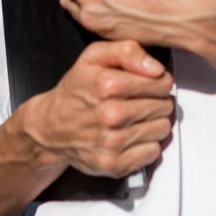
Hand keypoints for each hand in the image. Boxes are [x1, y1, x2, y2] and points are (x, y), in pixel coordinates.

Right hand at [18, 39, 174, 178]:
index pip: (161, 83)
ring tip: (137, 118)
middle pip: (164, 106)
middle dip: (158, 101)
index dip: (160, 82)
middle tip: (141, 101)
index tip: (151, 84)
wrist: (51, 127)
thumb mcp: (95, 56)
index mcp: (108, 85)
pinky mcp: (114, 164)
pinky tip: (132, 136)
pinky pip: (152, 152)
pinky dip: (146, 144)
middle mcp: (111, 115)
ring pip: (162, 129)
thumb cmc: (76, 91)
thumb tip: (156, 69)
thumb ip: (127, 51)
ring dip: (154, 123)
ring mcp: (112, 142)